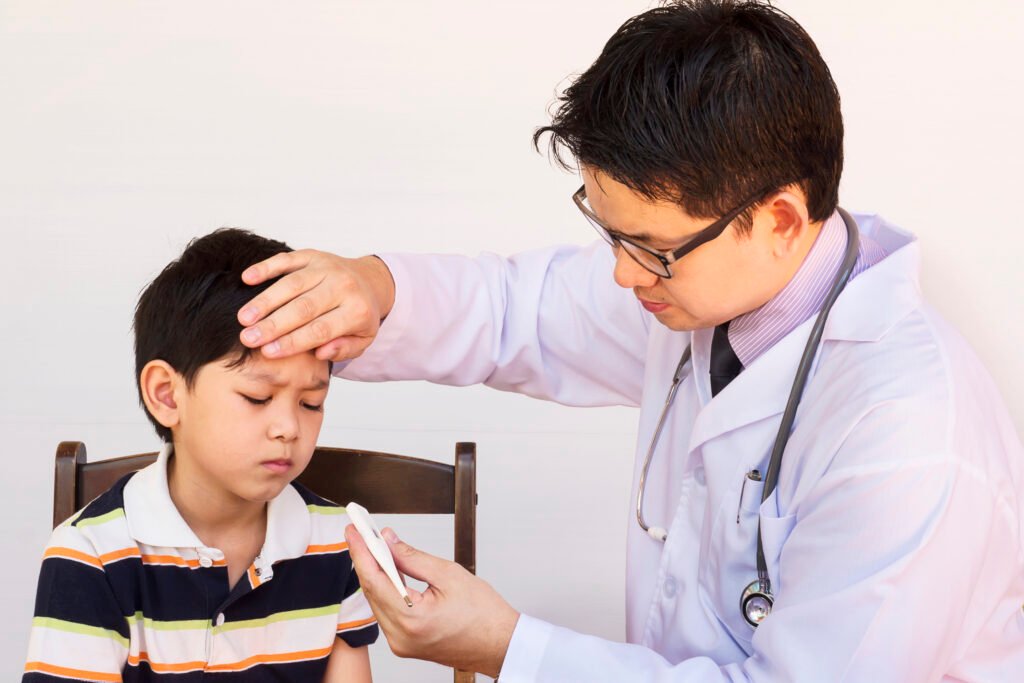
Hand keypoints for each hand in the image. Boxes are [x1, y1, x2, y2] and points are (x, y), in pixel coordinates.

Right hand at [237, 251, 395, 361]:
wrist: (370, 280)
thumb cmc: (359, 316)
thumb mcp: (363, 339)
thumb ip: (344, 349)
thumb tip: (321, 353)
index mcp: (357, 311)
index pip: (320, 329)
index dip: (292, 341)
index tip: (267, 352)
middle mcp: (344, 286)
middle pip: (303, 307)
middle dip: (273, 325)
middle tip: (247, 339)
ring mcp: (327, 267)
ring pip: (292, 284)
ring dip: (265, 300)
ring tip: (244, 318)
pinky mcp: (312, 255)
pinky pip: (287, 259)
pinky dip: (266, 267)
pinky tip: (247, 278)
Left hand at [344, 525, 519, 677]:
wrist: (500, 644)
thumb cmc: (484, 614)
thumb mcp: (449, 575)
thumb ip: (413, 557)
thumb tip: (389, 541)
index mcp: (412, 619)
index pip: (374, 579)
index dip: (361, 551)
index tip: (354, 530)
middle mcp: (401, 636)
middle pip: (372, 591)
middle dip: (366, 558)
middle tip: (361, 532)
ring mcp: (401, 644)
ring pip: (377, 602)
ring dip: (375, 574)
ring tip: (373, 547)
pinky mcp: (405, 644)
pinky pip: (386, 613)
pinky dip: (385, 590)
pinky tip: (386, 572)